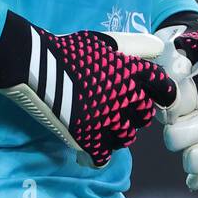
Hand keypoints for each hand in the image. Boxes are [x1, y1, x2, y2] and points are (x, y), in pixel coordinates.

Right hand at [0, 11, 177, 167]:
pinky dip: (97, 155)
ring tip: (100, 127)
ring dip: (116, 134)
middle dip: (134, 114)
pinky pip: (103, 157)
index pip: (164, 88)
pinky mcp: (87, 138)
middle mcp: (124, 98)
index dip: (163, 95)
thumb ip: (134, 44)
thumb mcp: (104, 40)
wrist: (33, 64)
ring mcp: (106, 120)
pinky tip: (88, 149)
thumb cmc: (68, 49)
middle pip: (144, 116)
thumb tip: (159, 47)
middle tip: (117, 110)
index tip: (156, 99)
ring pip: (125, 138)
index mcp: (131, 73)